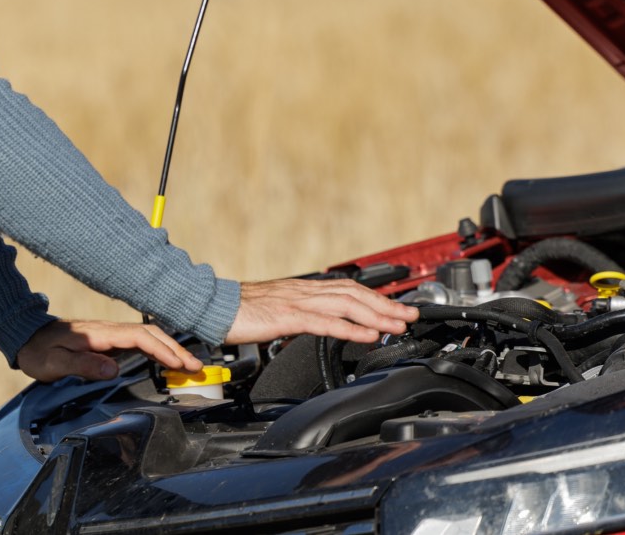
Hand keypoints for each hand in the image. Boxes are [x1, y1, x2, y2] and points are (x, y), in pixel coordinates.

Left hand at [14, 320, 202, 381]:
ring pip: (150, 337)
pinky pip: (142, 343)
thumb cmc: (40, 352)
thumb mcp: (54, 362)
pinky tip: (168, 361)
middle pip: (152, 335)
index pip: (140, 338)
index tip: (178, 365)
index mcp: (101, 334)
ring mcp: (112, 335)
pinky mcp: (111, 342)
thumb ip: (82, 364)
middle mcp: (111, 331)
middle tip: (197, 367)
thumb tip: (113, 369)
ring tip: (190, 366)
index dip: (161, 350)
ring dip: (171, 350)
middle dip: (176, 349)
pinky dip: (160, 351)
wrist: (28, 337)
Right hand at [225, 277, 419, 345]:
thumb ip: (303, 315)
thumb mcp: (279, 311)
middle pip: (355, 294)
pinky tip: (367, 335)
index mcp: (305, 289)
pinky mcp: (287, 316)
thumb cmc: (241, 312)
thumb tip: (324, 323)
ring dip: (377, 316)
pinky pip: (324, 322)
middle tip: (412, 317)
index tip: (398, 309)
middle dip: (387, 305)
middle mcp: (306, 291)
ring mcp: (297, 301)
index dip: (377, 298)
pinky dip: (350, 328)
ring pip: (346, 305)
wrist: (212, 307)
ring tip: (398, 326)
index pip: (350, 290)